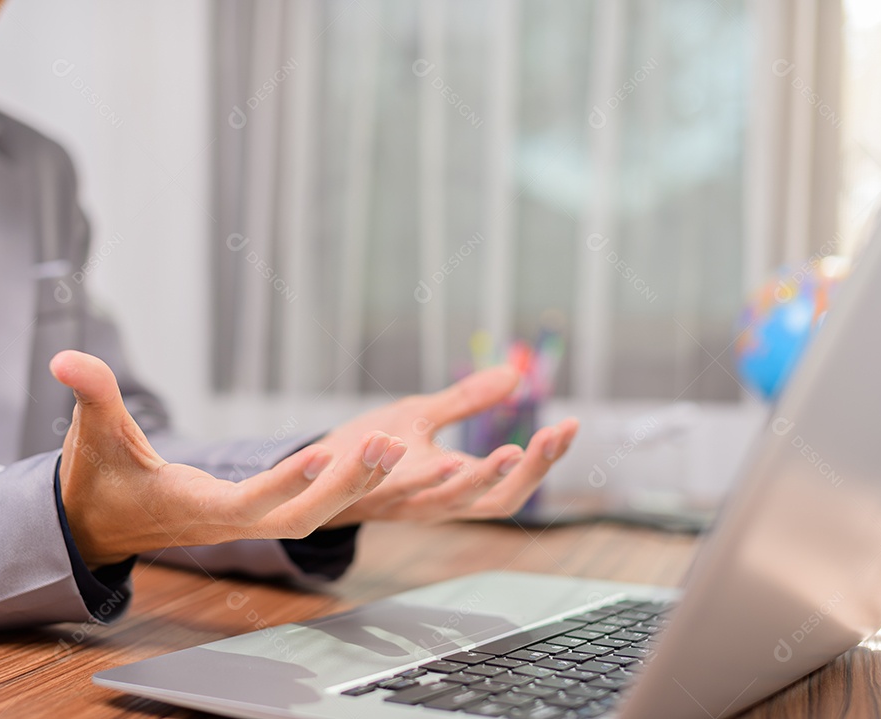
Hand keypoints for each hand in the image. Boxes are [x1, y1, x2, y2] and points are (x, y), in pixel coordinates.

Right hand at [49, 351, 406, 567]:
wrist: (101, 524)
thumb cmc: (97, 481)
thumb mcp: (92, 435)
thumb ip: (91, 394)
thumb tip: (64, 358)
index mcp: (194, 508)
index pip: (248, 503)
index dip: (284, 484)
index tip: (322, 453)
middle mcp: (231, 522)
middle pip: (302, 519)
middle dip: (347, 488)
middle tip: (390, 446)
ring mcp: (248, 521)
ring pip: (315, 515)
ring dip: (357, 484)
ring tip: (396, 445)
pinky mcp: (258, 511)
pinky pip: (313, 504)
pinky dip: (347, 483)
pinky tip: (379, 453)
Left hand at [317, 366, 578, 526]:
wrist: (309, 472)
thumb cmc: (369, 445)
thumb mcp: (423, 415)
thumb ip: (466, 400)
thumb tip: (514, 374)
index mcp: (454, 484)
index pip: (514, 482)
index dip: (546, 459)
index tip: (571, 424)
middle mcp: (434, 501)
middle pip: (497, 503)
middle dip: (527, 472)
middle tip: (550, 437)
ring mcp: (399, 501)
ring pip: (449, 504)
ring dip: (478, 480)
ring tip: (507, 454)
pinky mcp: (364, 493)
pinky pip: (391, 492)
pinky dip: (411, 476)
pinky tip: (433, 452)